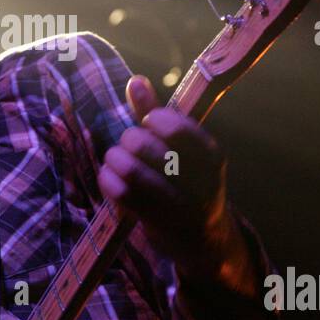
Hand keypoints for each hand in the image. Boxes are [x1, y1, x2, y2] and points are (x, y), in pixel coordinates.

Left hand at [96, 74, 246, 288]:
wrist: (202, 238)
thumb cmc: (186, 181)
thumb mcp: (182, 149)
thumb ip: (158, 115)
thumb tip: (135, 81)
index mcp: (212, 157)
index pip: (178, 128)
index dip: (155, 120)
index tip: (149, 123)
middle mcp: (201, 183)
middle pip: (149, 148)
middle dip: (130, 140)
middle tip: (128, 144)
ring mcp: (179, 207)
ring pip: (133, 171)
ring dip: (116, 159)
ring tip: (115, 159)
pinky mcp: (157, 223)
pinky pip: (122, 194)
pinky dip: (108, 180)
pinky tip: (109, 177)